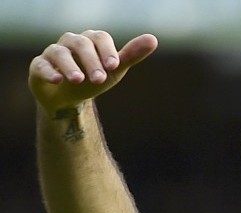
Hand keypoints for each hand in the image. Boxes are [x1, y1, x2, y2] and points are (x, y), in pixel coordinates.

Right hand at [29, 30, 157, 113]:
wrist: (70, 99)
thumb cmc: (94, 78)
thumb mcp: (114, 69)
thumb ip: (131, 55)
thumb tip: (153, 39)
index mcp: (90, 40)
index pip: (100, 38)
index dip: (107, 50)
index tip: (114, 66)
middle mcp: (71, 42)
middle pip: (81, 45)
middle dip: (91, 62)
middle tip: (100, 79)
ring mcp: (53, 53)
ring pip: (60, 53)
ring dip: (70, 66)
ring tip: (79, 80)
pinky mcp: (39, 66)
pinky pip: (40, 65)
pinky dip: (49, 72)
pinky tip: (58, 80)